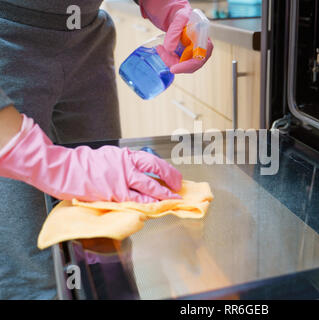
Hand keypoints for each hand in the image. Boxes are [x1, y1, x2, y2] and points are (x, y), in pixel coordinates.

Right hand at [0, 115, 181, 202]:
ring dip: (163, 197)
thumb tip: (141, 172)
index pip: (154, 163)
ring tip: (171, 201)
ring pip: (149, 190)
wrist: (65, 170)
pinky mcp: (113, 194)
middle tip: (178, 191)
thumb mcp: (110, 157)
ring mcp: (121, 181)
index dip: (168, 172)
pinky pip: (135, 201)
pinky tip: (153, 208)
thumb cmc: (85, 164)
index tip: (175, 178)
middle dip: (170, 184)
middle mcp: (126, 166)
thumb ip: (126, 163)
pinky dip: (146, 205)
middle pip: (156, 174)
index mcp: (126, 156)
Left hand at [139, 0, 213, 73]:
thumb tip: (169, 48)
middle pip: (191, 65)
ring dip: (170, 59)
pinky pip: (180, 63)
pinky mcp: (188, 56)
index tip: (173, 69)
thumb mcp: (179, 18)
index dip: (187, 66)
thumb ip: (174, 31)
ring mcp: (195, 54)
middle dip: (174, 62)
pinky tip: (163, 50)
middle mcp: (202, 49)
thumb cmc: (183, 15)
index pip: (200, 58)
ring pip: (184, 66)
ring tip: (160, 48)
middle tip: (161, 52)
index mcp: (204, 40)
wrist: (179, 16)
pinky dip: (170, 59)